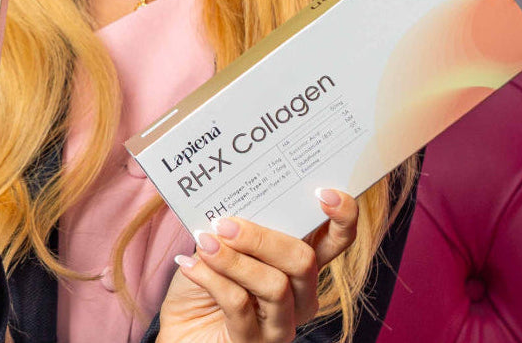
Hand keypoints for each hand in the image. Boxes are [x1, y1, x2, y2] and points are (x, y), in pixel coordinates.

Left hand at [157, 190, 357, 341]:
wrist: (179, 328)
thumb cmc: (206, 280)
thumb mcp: (224, 243)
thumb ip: (239, 224)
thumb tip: (234, 193)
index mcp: (299, 265)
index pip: (337, 240)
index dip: (342, 217)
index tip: (323, 193)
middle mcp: (300, 296)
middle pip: (303, 261)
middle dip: (263, 238)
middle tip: (225, 224)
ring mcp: (281, 325)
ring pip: (274, 286)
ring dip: (234, 260)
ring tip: (204, 243)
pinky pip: (239, 305)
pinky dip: (211, 279)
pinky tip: (190, 266)